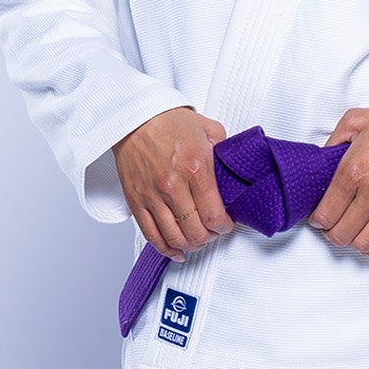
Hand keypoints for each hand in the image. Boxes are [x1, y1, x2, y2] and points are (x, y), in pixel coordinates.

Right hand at [113, 107, 234, 262]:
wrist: (133, 118)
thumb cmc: (167, 121)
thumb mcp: (208, 129)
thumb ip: (225, 151)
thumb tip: (235, 170)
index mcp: (194, 169)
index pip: (214, 216)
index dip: (224, 227)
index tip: (226, 224)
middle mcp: (172, 186)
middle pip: (195, 232)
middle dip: (209, 237)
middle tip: (212, 232)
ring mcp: (152, 196)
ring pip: (174, 238)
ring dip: (190, 245)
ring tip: (196, 240)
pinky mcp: (136, 201)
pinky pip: (151, 235)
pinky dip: (165, 249)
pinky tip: (176, 251)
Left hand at [308, 103, 368, 258]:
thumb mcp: (357, 119)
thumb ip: (333, 140)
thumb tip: (322, 158)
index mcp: (353, 172)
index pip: (324, 214)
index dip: (316, 220)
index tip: (317, 216)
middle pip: (340, 234)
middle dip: (331, 232)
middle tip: (332, 225)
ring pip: (362, 243)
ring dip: (352, 241)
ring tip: (352, 231)